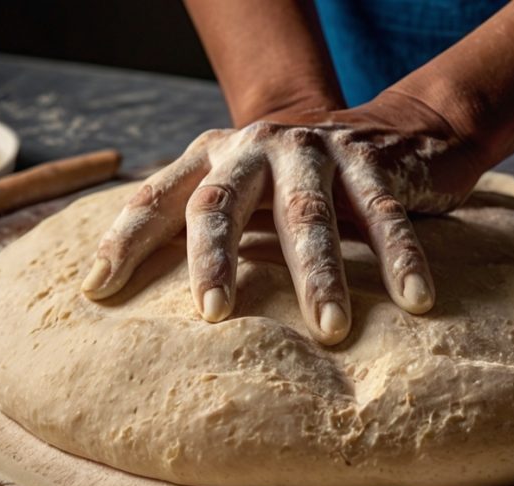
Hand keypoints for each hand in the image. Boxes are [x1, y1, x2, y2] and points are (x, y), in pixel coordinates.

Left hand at [81, 92, 482, 344]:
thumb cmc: (298, 183)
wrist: (393, 127)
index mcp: (214, 157)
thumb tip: (135, 298)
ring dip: (321, 275)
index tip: (97, 292)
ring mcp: (316, 148)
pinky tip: (416, 299)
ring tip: (331, 330)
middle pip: (223, 202)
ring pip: (309, 215)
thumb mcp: (248, 195)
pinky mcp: (372, 159)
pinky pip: (385, 214)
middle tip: (215, 315)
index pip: (158, 198)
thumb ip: (204, 229)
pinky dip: (401, 258)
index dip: (124, 241)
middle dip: (216, 259)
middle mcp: (256, 147)